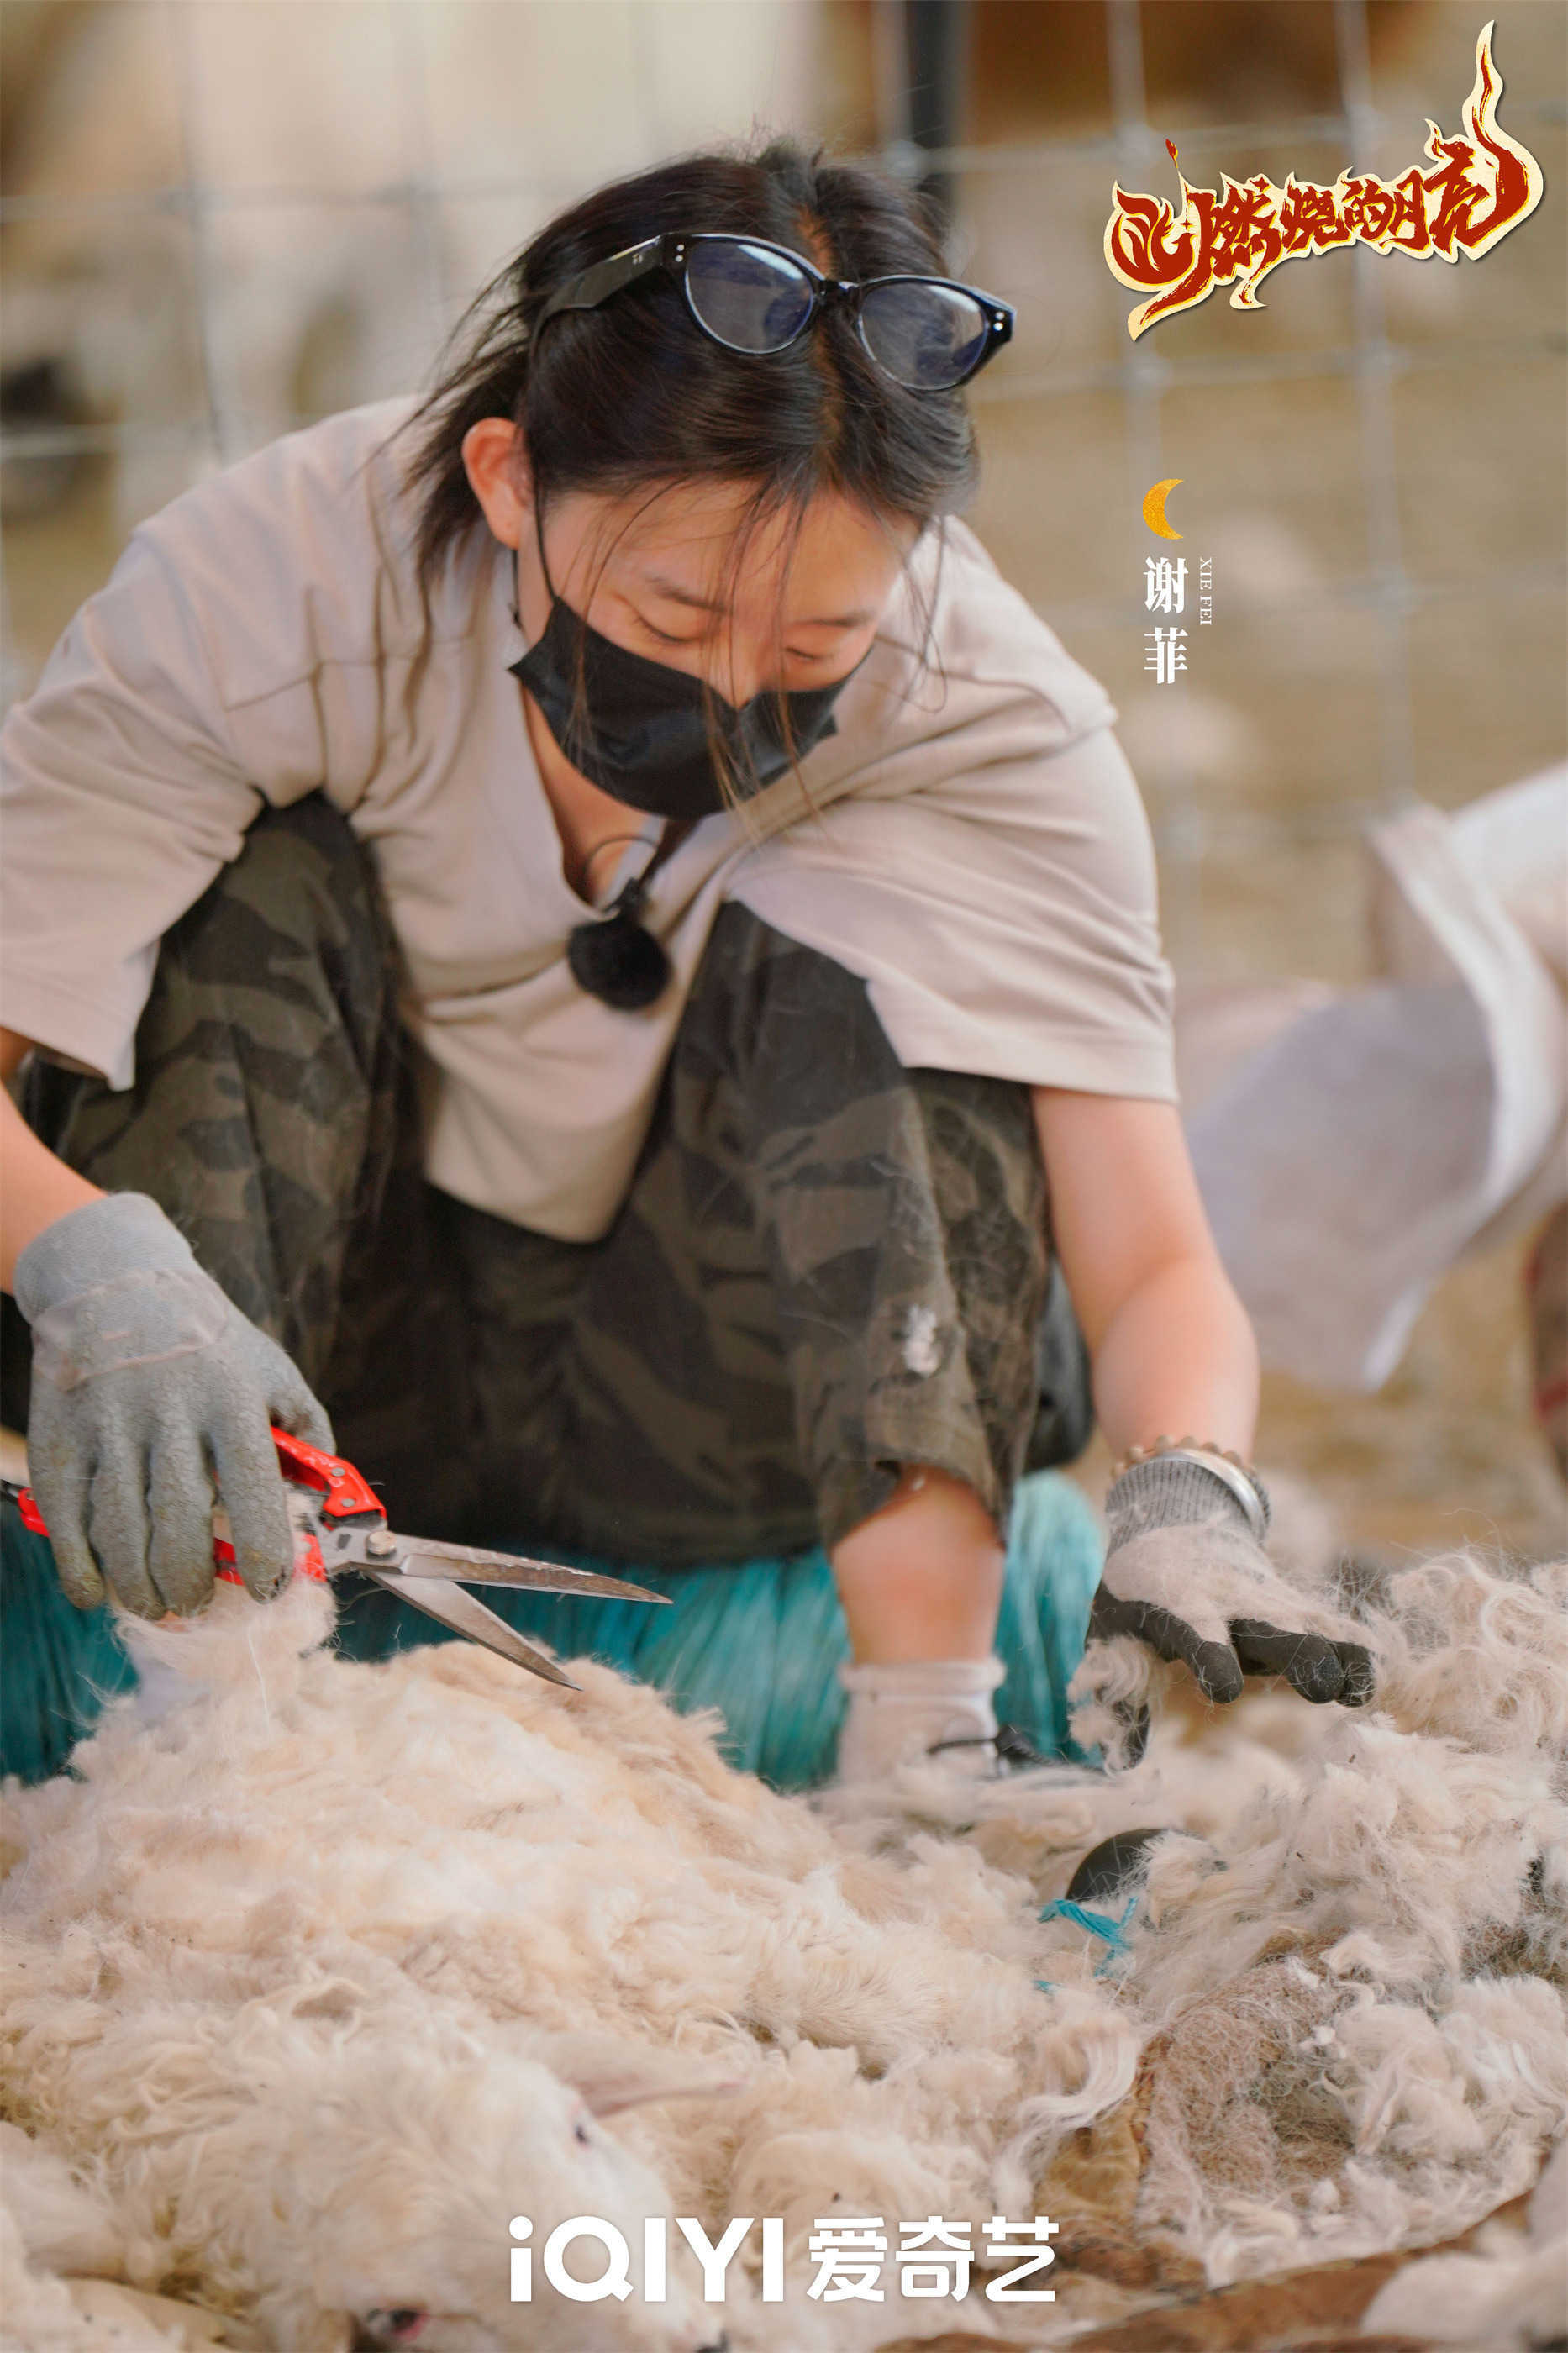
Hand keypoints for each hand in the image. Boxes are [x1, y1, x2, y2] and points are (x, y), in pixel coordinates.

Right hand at [15, 1192, 333, 1616]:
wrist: (115, 1283)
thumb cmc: (209, 1342)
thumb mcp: (272, 1371)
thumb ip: (306, 1437)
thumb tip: (325, 1509)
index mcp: (231, 1399)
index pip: (252, 1488)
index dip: (262, 1551)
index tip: (269, 1587)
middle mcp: (169, 1413)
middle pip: (179, 1523)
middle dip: (191, 1583)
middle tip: (196, 1602)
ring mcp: (108, 1426)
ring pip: (120, 1533)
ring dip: (140, 1587)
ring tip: (158, 1603)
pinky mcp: (59, 1438)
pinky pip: (66, 1522)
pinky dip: (80, 1571)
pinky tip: (99, 1591)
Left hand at [1074, 1453, 1374, 1766]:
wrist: (1175, 1521)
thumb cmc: (1137, 1590)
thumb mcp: (1109, 1628)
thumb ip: (1116, 1690)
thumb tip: (1120, 1762)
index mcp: (1181, 1604)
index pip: (1198, 1629)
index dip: (1213, 1655)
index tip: (1225, 1688)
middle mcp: (1235, 1603)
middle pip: (1273, 1628)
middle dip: (1299, 1655)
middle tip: (1321, 1688)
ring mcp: (1272, 1602)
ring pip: (1315, 1626)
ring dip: (1340, 1656)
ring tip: (1361, 1691)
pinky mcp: (1299, 1606)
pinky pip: (1337, 1626)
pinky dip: (1360, 1650)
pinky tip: (1382, 1684)